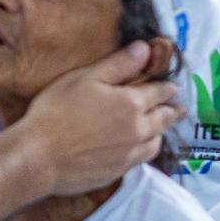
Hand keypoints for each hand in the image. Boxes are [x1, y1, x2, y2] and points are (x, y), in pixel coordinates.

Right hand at [15, 41, 182, 195]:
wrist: (39, 157)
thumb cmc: (57, 112)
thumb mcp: (86, 78)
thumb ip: (119, 64)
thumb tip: (145, 48)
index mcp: (131, 104)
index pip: (158, 92)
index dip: (166, 88)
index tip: (172, 87)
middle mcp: (137, 130)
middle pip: (164, 119)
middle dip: (172, 110)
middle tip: (179, 108)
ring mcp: (129, 154)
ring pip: (156, 142)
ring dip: (161, 132)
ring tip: (161, 128)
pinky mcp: (118, 172)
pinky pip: (141, 160)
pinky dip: (146, 150)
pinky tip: (140, 149)